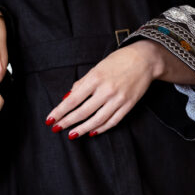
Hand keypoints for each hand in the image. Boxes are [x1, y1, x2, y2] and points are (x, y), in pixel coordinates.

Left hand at [46, 41, 166, 137]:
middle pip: (83, 112)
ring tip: (71, 134)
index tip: (50, 119)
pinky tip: (91, 132)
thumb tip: (68, 97)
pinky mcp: (128, 106)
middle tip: (56, 128)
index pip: (73, 99)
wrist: (145, 60)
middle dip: (67, 122)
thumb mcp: (97, 67)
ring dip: (82, 129)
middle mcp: (106, 90)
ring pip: (97, 120)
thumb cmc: (118, 61)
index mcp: (96, 78)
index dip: (60, 111)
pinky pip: (112, 121)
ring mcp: (118, 99)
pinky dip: (101, 128)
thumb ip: (82, 83)